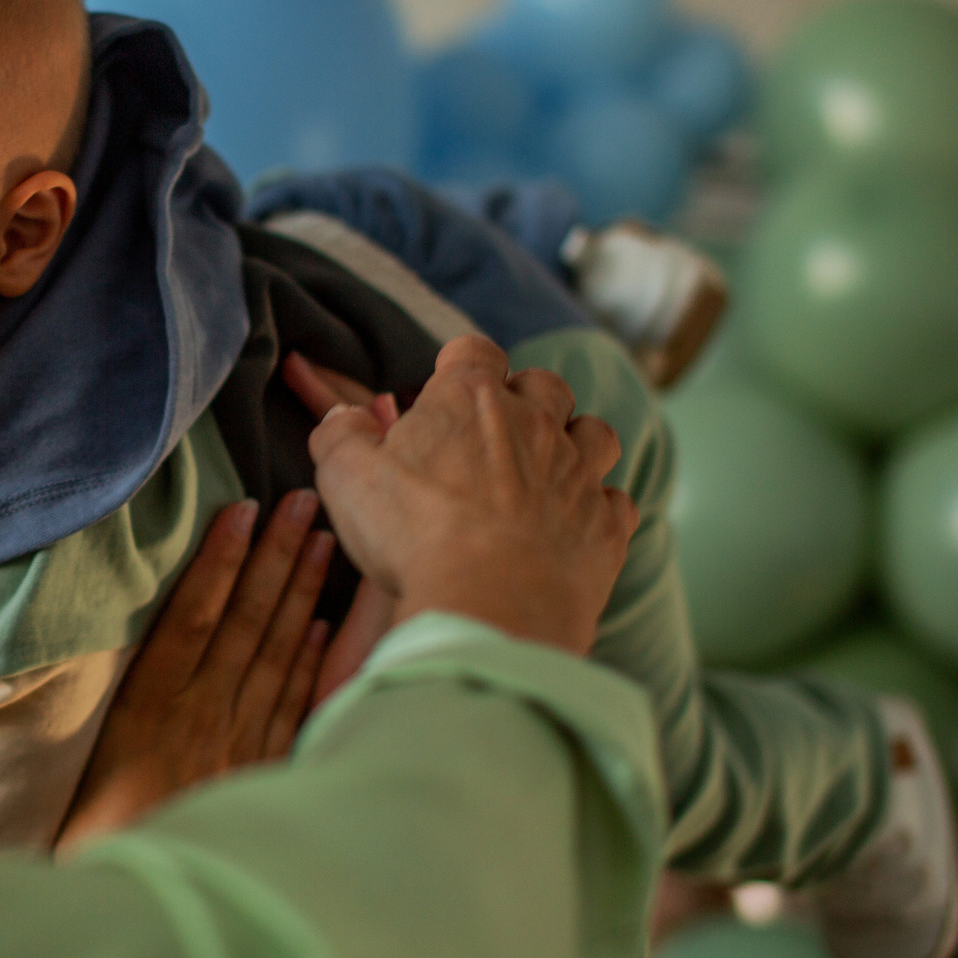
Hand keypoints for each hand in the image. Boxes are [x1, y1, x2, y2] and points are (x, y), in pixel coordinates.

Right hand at [55, 492, 335, 847]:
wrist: (135, 912)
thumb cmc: (93, 836)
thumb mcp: (92, 761)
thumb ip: (125, 704)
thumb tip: (148, 640)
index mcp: (148, 709)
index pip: (192, 616)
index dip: (220, 561)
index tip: (244, 510)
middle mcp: (199, 718)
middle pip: (245, 623)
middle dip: (276, 557)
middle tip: (304, 501)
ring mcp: (237, 744)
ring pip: (276, 656)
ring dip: (302, 595)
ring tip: (323, 542)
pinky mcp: (262, 774)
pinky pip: (292, 708)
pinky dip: (311, 664)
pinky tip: (326, 626)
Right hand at [309, 332, 636, 653]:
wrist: (491, 607)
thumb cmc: (413, 535)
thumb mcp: (346, 477)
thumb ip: (340, 436)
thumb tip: (342, 418)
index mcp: (469, 399)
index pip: (474, 350)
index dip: (461, 362)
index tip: (448, 381)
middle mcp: (534, 423)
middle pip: (545, 385)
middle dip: (527, 397)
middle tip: (498, 431)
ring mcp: (578, 473)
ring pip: (596, 433)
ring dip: (578, 442)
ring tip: (551, 467)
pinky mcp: (605, 525)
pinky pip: (617, 501)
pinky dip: (601, 507)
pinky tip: (578, 522)